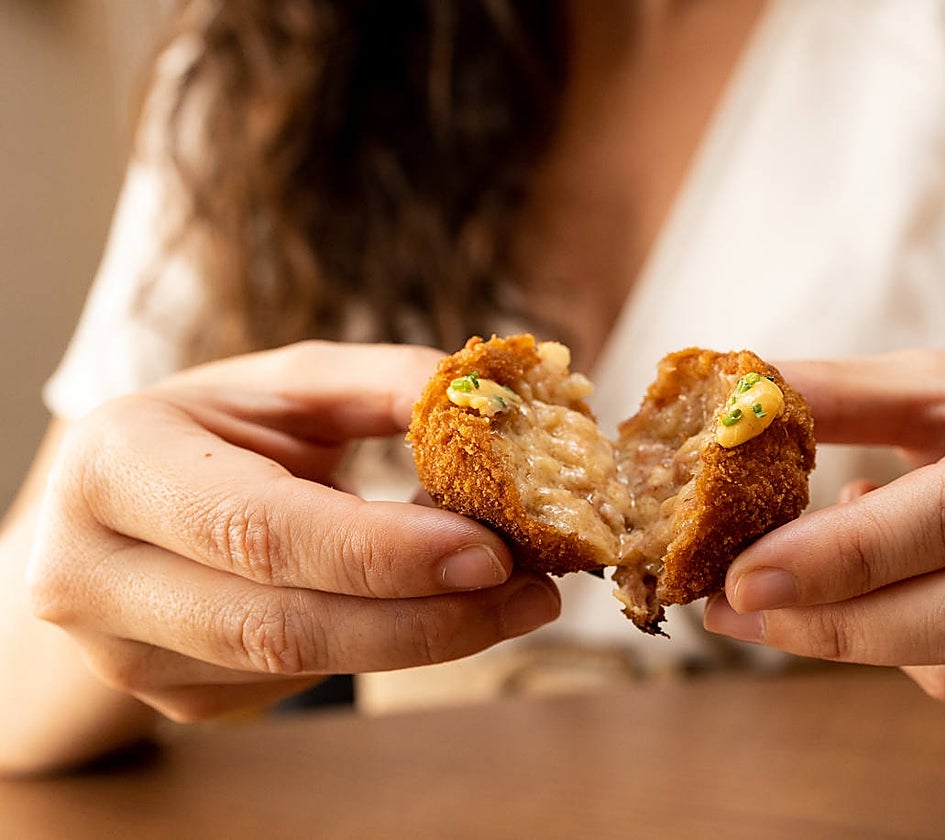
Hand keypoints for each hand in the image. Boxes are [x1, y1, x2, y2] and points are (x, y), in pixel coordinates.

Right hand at [27, 342, 559, 720]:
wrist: (130, 496)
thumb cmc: (217, 427)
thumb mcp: (290, 384)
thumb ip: (388, 386)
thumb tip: (497, 408)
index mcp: (116, 469)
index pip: (260, 529)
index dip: (382, 552)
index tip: (493, 552)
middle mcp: (95, 575)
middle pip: (280, 626)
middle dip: (425, 619)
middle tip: (532, 592)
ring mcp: (125, 653)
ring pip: (297, 667)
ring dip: (422, 636)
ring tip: (511, 596)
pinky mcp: (173, 697)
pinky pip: (298, 683)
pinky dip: (382, 645)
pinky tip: (433, 607)